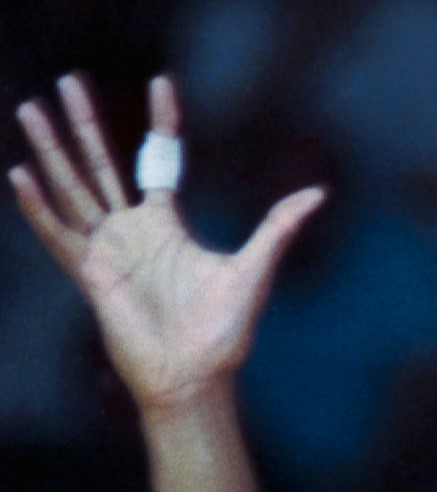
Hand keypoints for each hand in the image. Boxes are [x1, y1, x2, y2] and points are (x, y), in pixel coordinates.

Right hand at [12, 74, 323, 411]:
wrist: (196, 376)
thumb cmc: (224, 332)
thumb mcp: (254, 269)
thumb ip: (278, 228)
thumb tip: (318, 193)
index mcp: (167, 224)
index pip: (159, 160)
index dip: (161, 123)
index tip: (162, 84)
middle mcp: (132, 230)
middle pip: (102, 165)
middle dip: (86, 124)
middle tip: (67, 82)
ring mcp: (107, 250)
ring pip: (73, 188)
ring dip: (52, 151)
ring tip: (31, 110)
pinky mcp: (90, 274)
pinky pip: (58, 235)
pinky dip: (39, 208)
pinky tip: (22, 176)